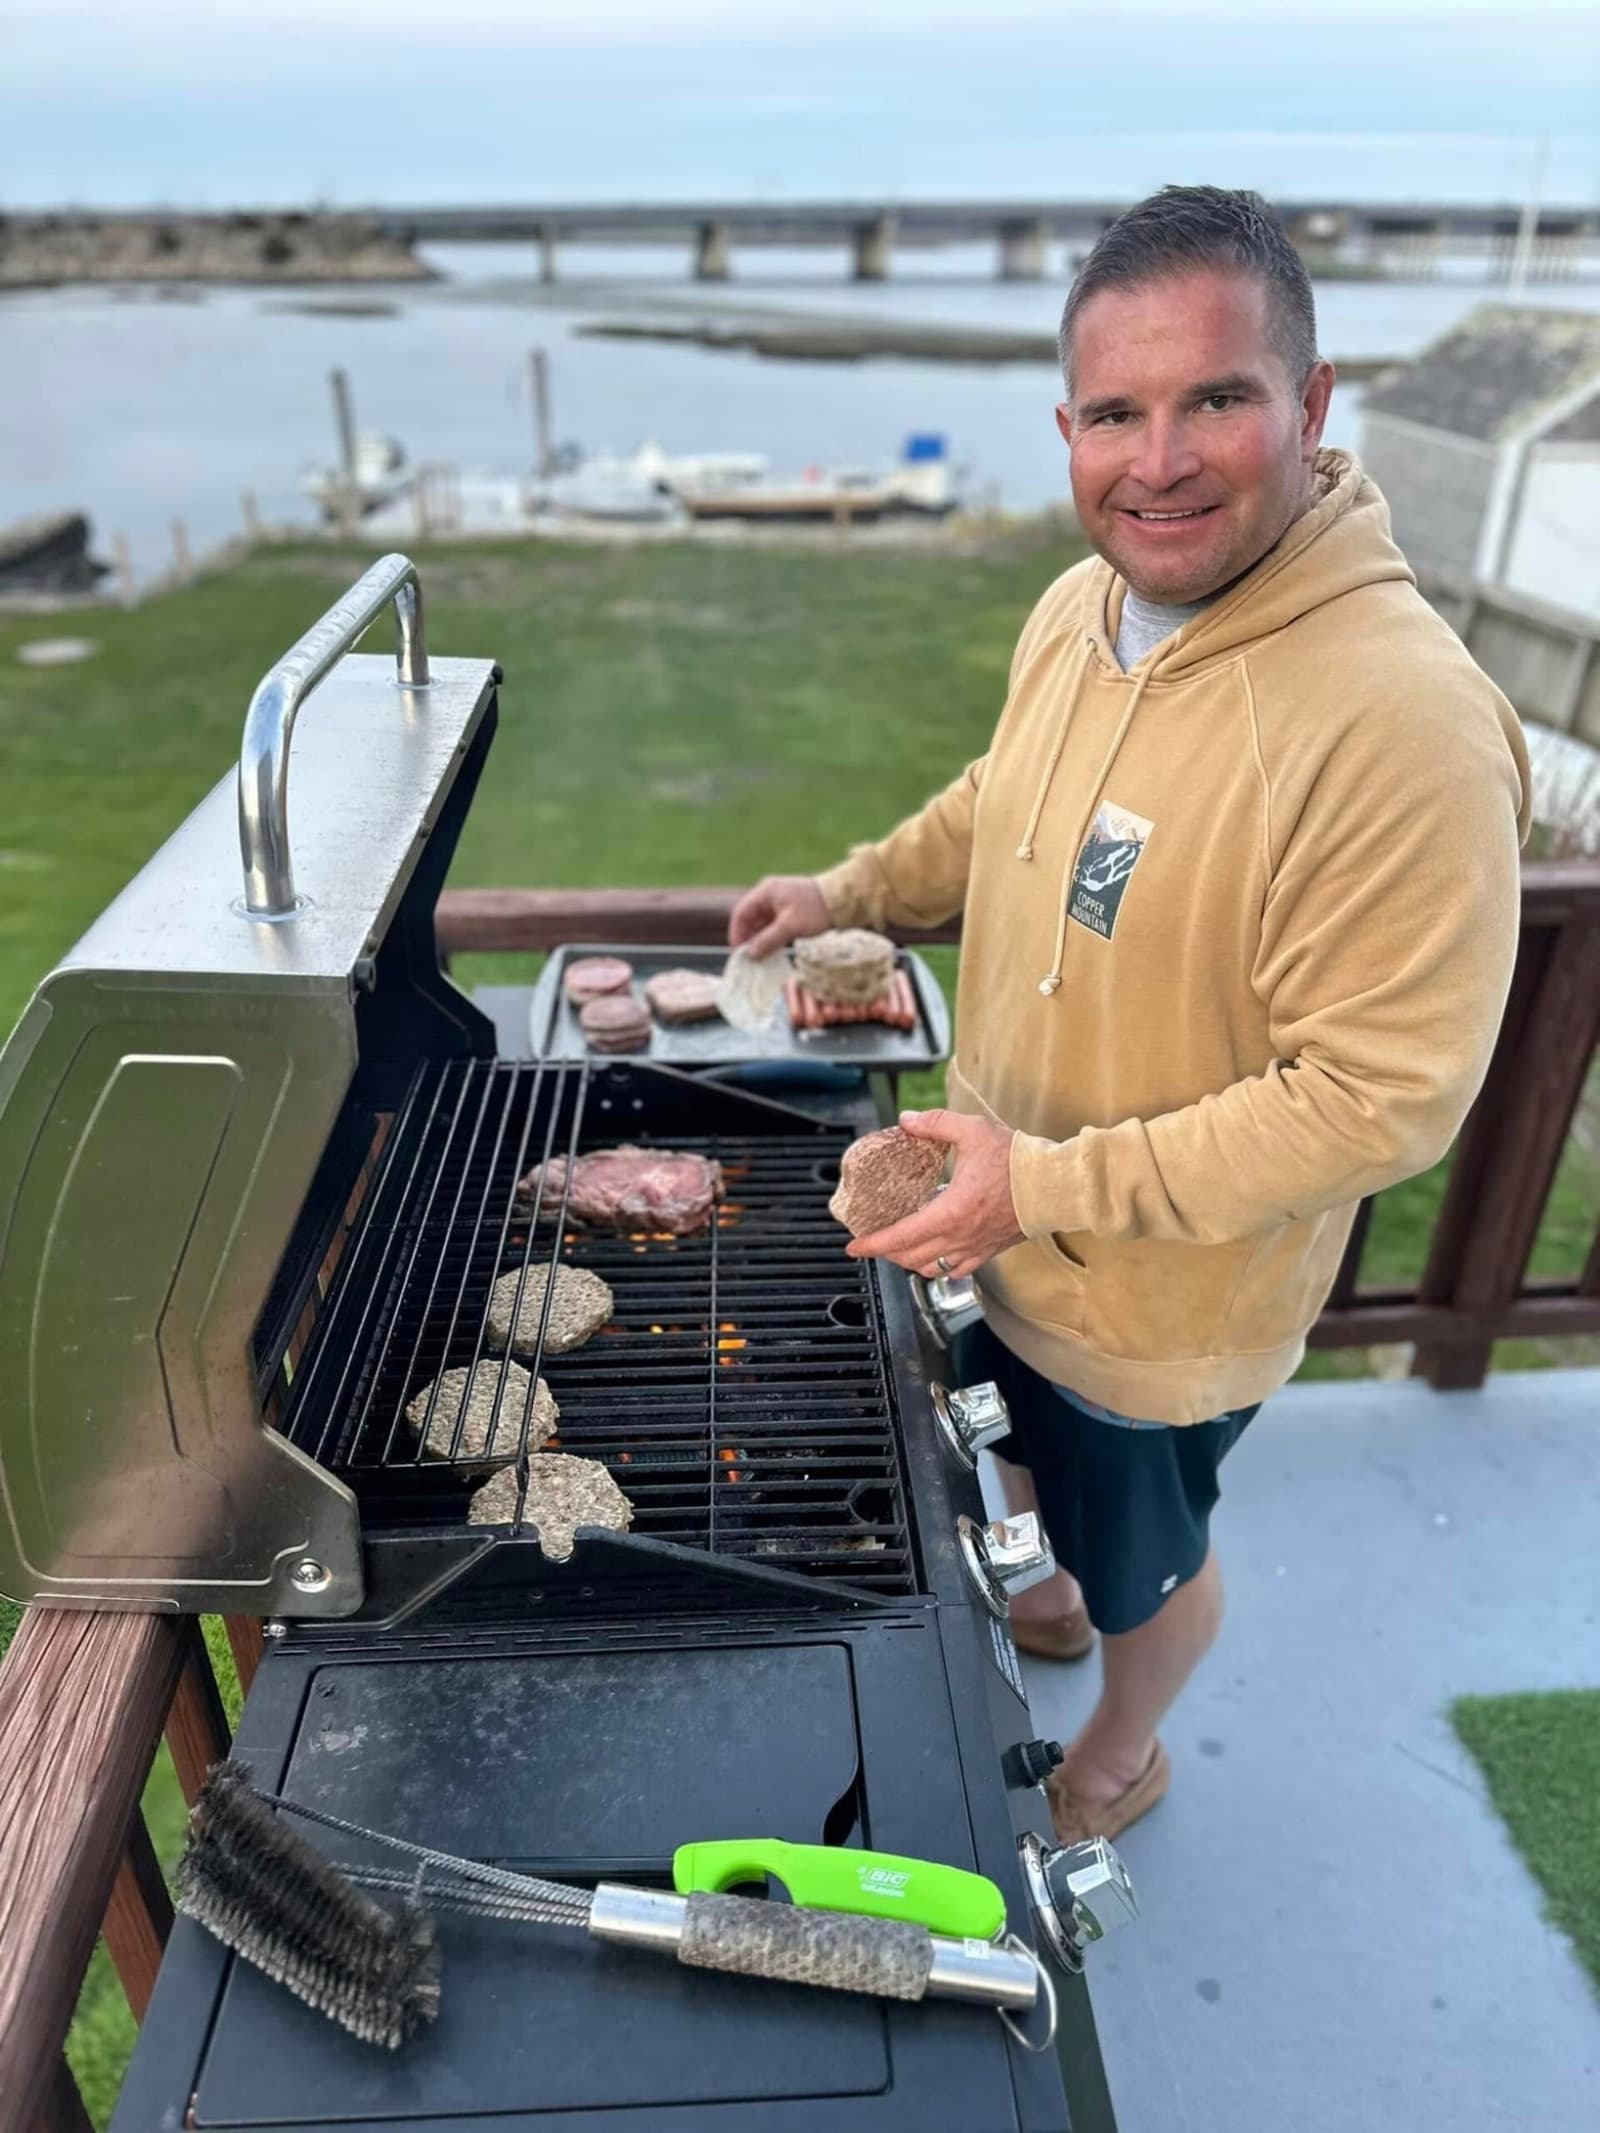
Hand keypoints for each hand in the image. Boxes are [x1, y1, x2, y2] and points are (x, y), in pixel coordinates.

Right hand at [728, 874, 831, 958]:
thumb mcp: (790, 926)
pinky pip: (773, 924)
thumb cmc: (815, 909)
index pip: (741, 912)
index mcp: (766, 891)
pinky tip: (772, 950)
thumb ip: (768, 940)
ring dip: (760, 939)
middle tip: (749, 957)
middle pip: (750, 917)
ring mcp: (780, 901)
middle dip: (748, 938)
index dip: (736, 933)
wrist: (844, 900)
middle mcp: (769, 894)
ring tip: (760, 957)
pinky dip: (771, 936)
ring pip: (762, 922)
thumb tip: (750, 954)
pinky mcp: (790, 909)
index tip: (738, 952)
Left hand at [846, 1109, 1023, 1277]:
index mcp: (951, 1211)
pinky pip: (957, 1270)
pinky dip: (938, 1267)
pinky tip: (935, 1255)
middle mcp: (961, 1237)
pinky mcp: (991, 1251)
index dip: (873, 1244)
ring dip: (910, 1261)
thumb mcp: (972, 1131)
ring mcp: (976, 1248)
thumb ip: (935, 1124)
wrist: (1055, 1184)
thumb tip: (907, 1121)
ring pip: (932, 1269)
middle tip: (874, 1242)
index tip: (855, 1246)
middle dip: (887, 1254)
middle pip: (911, 1258)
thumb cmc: (1018, 1160)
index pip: (901, 1237)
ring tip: (900, 1248)